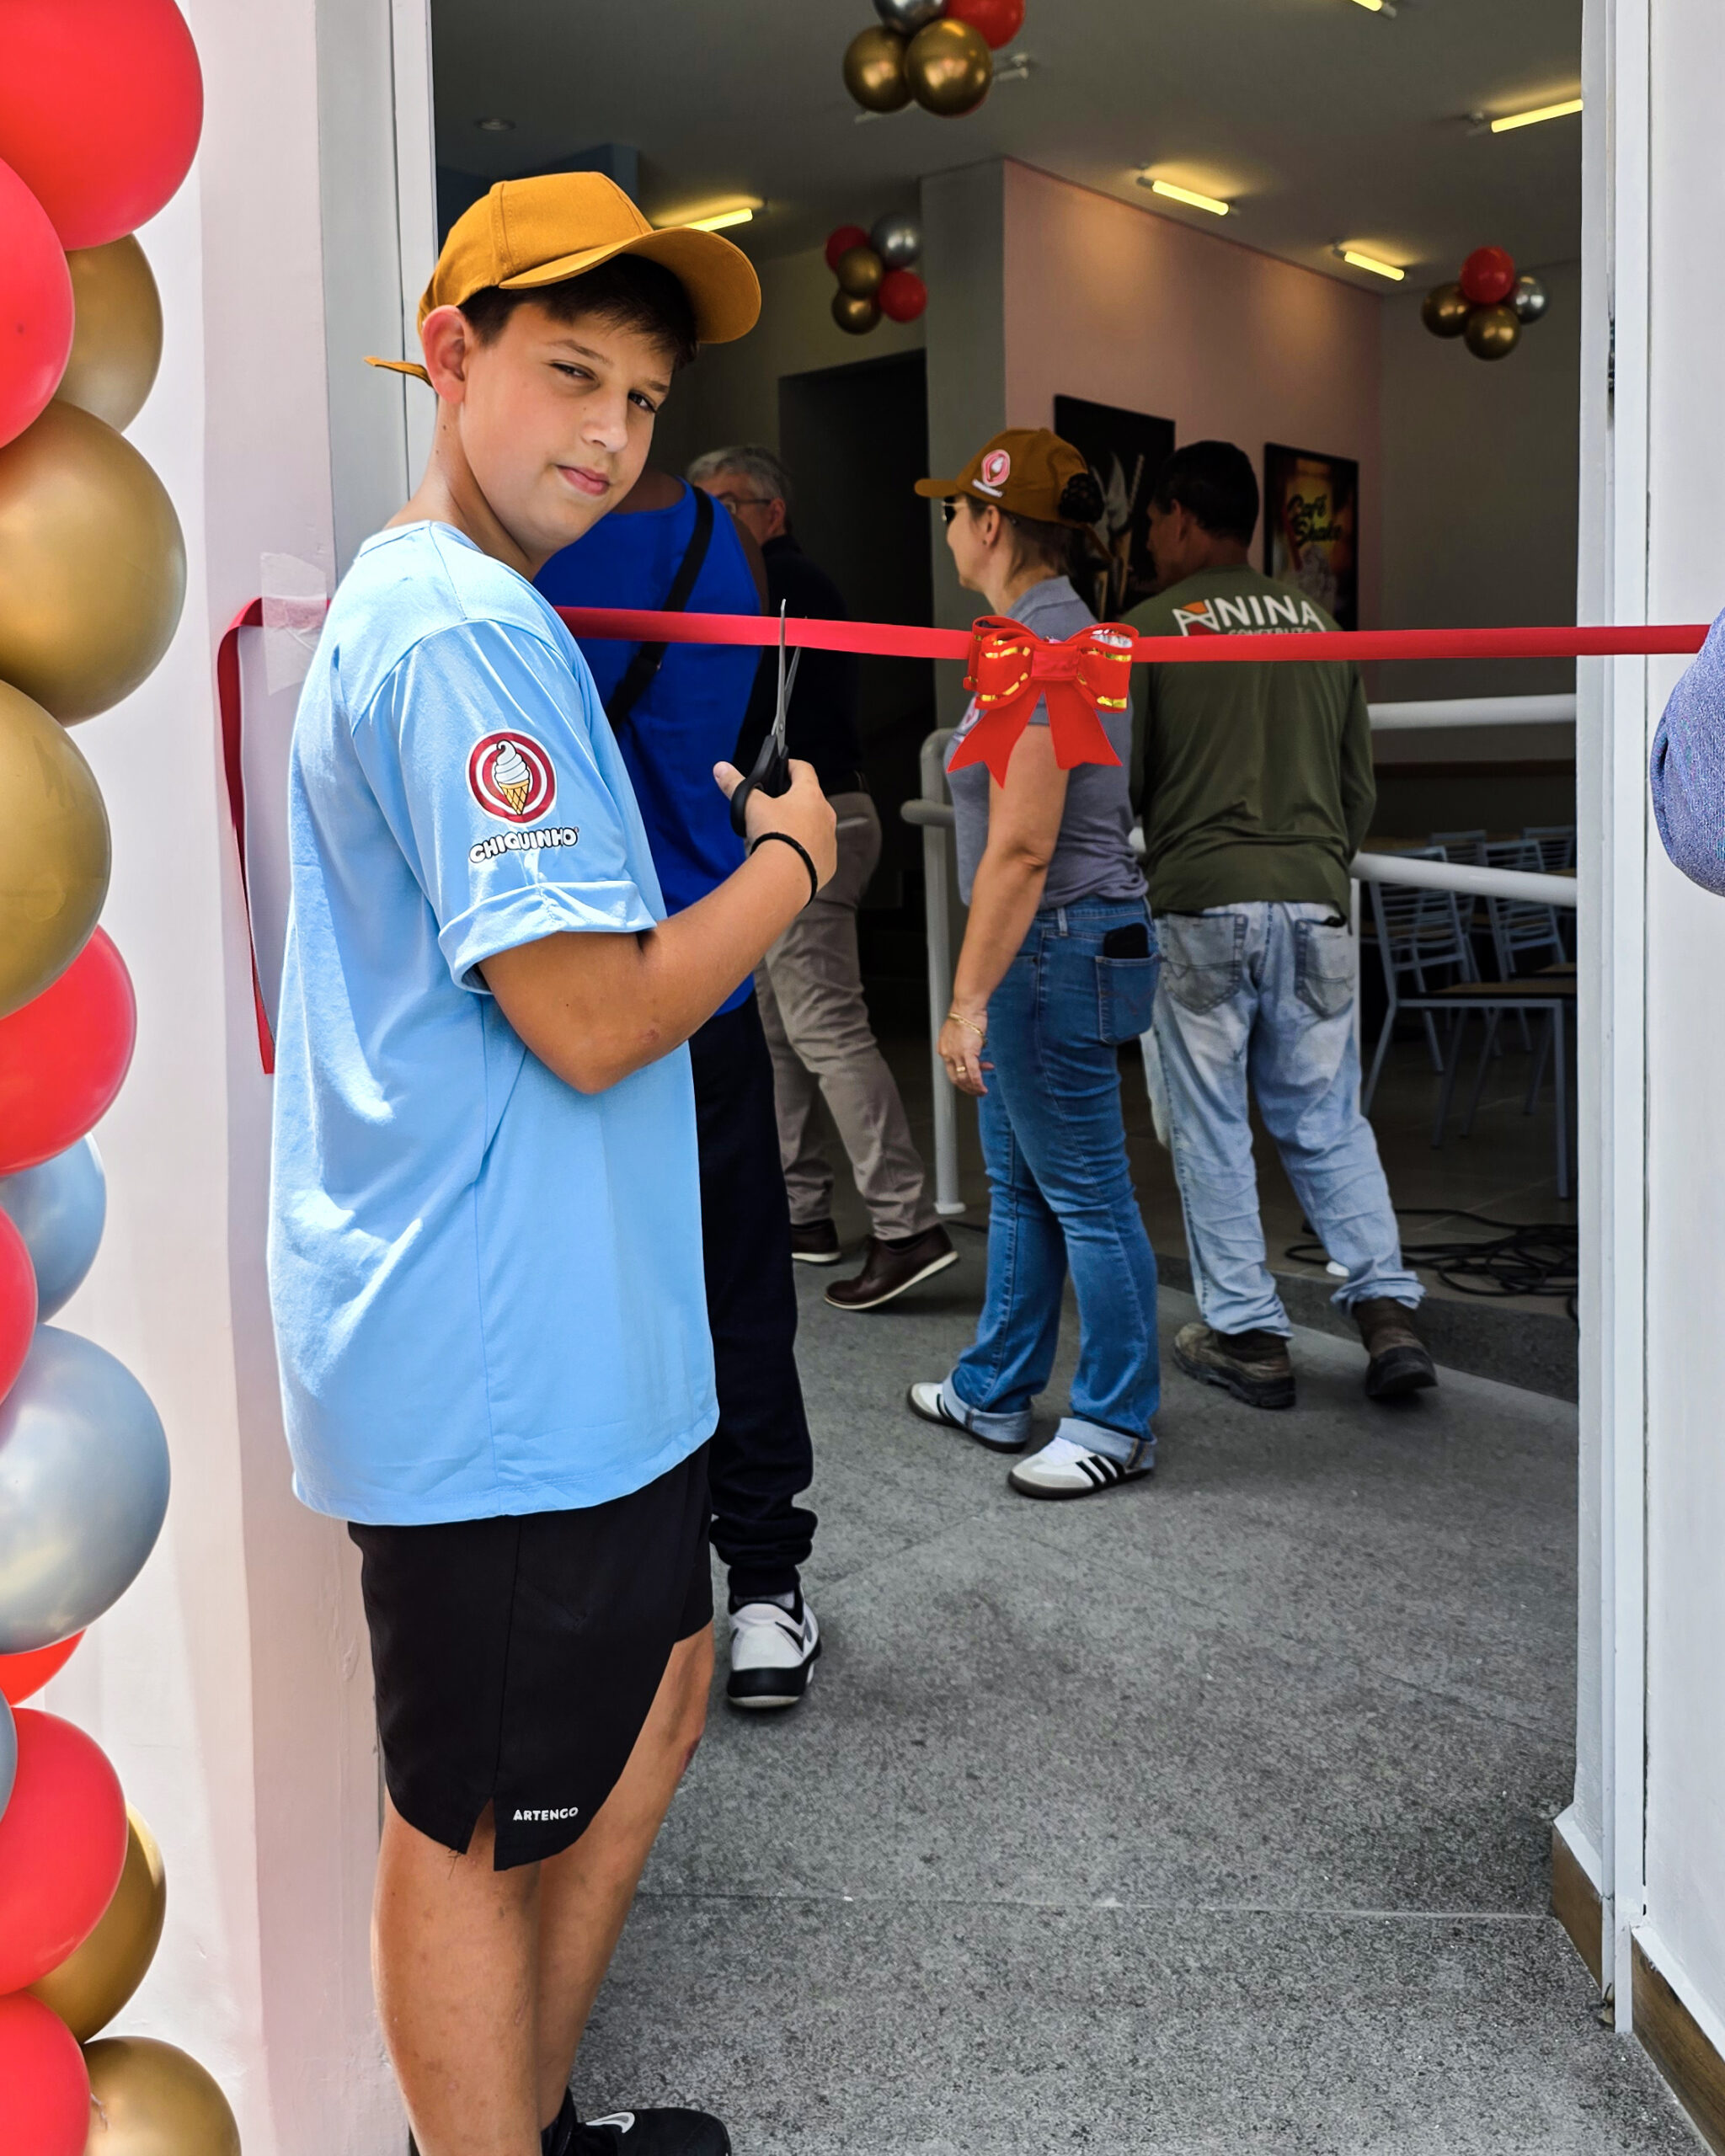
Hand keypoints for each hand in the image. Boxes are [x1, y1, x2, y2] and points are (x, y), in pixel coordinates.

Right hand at [713, 757, 837, 888]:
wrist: (785, 877)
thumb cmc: (773, 835)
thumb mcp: (750, 805)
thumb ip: (735, 784)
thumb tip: (721, 768)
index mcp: (810, 794)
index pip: (804, 769)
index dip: (791, 766)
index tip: (781, 769)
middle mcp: (826, 814)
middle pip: (811, 800)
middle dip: (794, 801)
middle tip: (775, 806)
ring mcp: (829, 839)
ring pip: (816, 827)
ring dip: (802, 827)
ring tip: (781, 834)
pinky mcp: (829, 862)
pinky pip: (818, 851)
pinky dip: (806, 851)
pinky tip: (790, 856)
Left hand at [939, 1006, 988, 1095]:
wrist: (967, 1006)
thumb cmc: (966, 1014)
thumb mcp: (960, 1033)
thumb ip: (963, 1044)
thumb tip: (975, 1050)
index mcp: (943, 1049)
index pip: (952, 1069)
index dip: (963, 1077)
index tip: (974, 1077)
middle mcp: (947, 1054)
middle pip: (956, 1078)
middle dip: (967, 1088)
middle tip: (976, 1091)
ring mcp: (956, 1054)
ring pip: (964, 1078)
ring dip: (974, 1087)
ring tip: (982, 1091)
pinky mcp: (967, 1052)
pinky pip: (973, 1072)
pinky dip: (978, 1082)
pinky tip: (983, 1087)